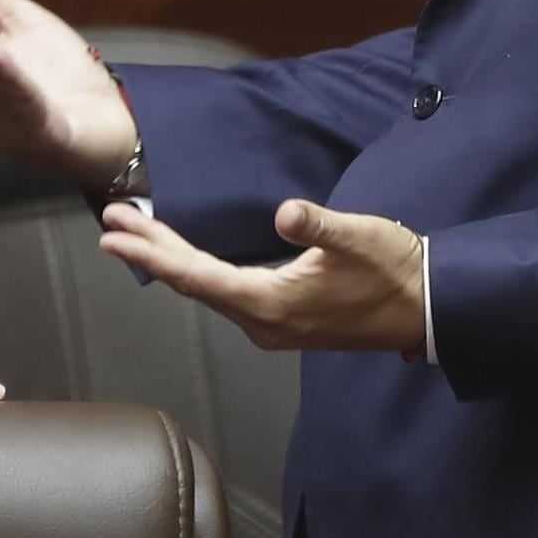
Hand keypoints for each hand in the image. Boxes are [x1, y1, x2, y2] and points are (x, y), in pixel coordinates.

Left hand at [98, 199, 428, 356]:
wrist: (427, 307)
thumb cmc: (394, 270)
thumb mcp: (357, 238)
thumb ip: (317, 224)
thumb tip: (283, 212)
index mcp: (272, 303)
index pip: (197, 276)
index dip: (152, 253)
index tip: (115, 234)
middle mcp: (264, 322)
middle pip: (193, 284)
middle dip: (149, 251)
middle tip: (110, 223)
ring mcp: (273, 325)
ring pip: (207, 290)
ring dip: (169, 262)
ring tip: (135, 236)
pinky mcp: (285, 319)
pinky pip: (226, 294)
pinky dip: (197, 272)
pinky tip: (188, 260)